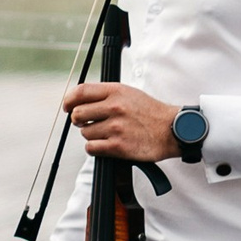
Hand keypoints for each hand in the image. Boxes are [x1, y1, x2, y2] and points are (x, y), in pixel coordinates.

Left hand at [61, 82, 177, 161]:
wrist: (173, 130)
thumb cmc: (150, 112)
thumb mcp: (130, 94)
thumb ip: (106, 94)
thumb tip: (78, 100)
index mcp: (116, 91)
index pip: (80, 91)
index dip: (68, 100)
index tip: (67, 107)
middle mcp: (115, 107)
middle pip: (77, 114)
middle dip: (79, 120)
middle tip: (88, 123)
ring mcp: (116, 127)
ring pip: (85, 133)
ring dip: (91, 135)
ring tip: (107, 133)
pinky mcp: (118, 146)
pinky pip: (91, 148)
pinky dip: (95, 148)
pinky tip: (107, 144)